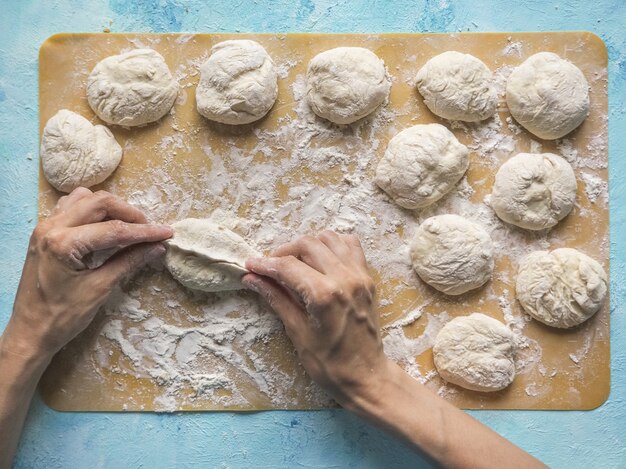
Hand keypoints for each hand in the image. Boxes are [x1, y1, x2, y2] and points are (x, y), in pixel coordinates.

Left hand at [1, 187, 172, 361]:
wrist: (30, 332)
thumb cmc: (62, 317)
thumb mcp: (100, 288)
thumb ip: (129, 261)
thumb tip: (157, 247)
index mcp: (63, 243)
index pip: (113, 229)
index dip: (144, 232)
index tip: (166, 233)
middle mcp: (51, 227)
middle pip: (100, 203)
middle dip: (129, 213)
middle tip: (149, 230)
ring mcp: (45, 227)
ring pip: (84, 198)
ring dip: (110, 208)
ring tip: (128, 226)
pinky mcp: (45, 232)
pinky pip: (71, 206)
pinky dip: (91, 210)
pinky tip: (103, 225)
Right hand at [242, 231, 389, 406]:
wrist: (366, 375)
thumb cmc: (330, 363)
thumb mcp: (297, 332)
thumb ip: (276, 298)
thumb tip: (252, 279)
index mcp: (325, 295)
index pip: (288, 266)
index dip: (265, 264)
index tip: (250, 266)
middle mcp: (345, 278)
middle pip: (307, 245)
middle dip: (283, 252)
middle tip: (270, 267)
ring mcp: (359, 276)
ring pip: (329, 238)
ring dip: (307, 245)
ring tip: (294, 261)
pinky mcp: (368, 278)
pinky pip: (350, 246)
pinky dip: (333, 245)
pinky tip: (320, 258)